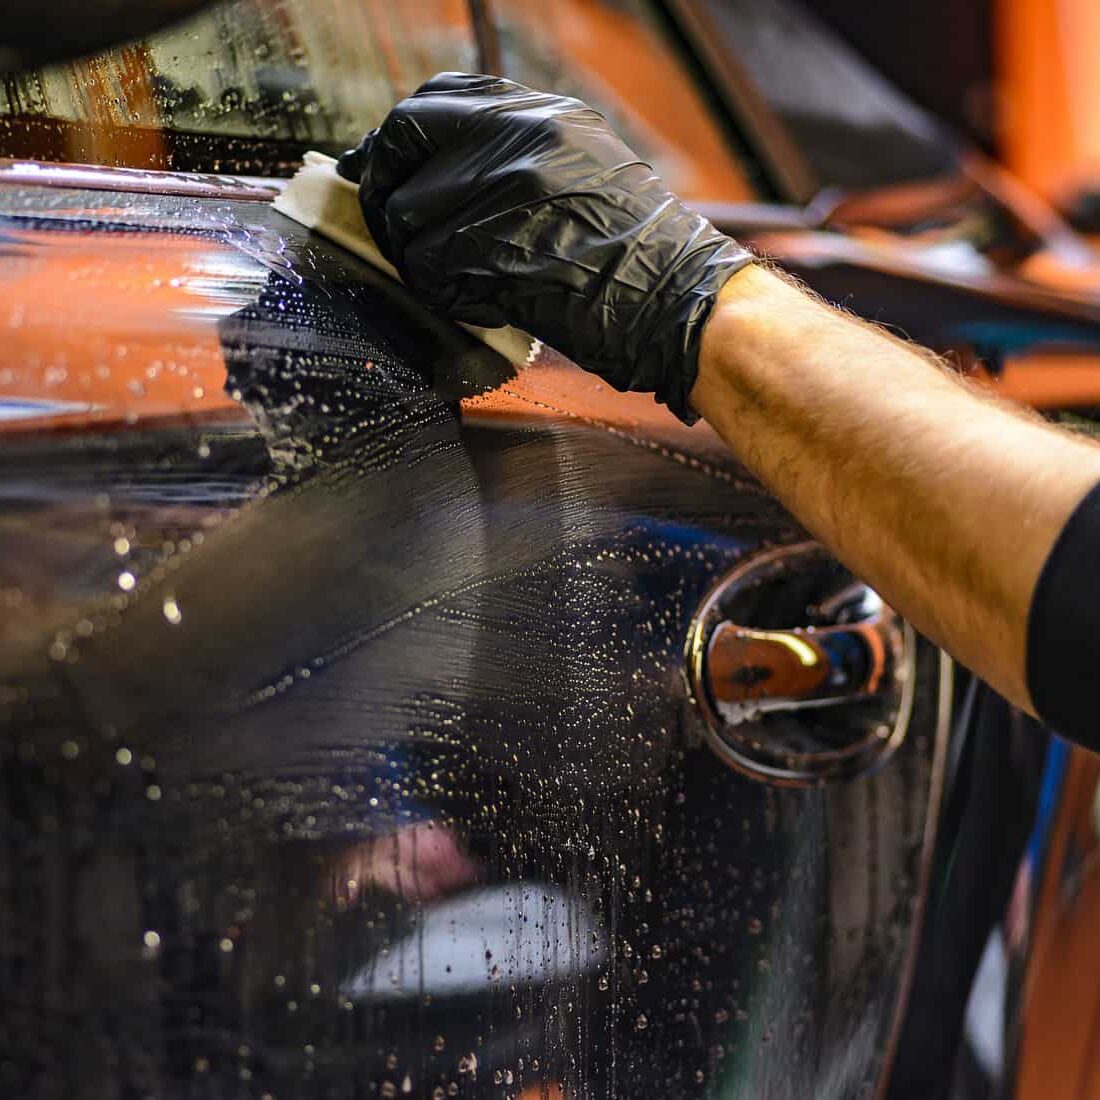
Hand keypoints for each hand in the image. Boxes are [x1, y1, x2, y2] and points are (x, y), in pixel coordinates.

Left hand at [338, 73, 752, 421]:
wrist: (678, 299)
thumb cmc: (637, 251)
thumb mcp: (585, 165)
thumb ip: (513, 153)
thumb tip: (440, 165)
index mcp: (537, 113)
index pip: (432, 102)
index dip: (398, 141)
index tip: (384, 169)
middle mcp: (516, 138)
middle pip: (402, 146)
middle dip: (386, 191)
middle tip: (393, 228)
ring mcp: (503, 191)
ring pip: (407, 217)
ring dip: (418, 256)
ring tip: (458, 277)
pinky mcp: (493, 249)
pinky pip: (427, 269)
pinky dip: (441, 292)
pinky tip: (478, 299)